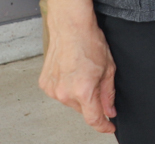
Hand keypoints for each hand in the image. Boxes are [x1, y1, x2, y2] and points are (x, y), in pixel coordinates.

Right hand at [39, 15, 116, 132]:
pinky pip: (60, 92)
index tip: (110, 127)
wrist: (70, 27)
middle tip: (98, 82)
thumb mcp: (109, 69)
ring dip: (79, 94)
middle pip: (82, 109)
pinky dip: (68, 87)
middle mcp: (65, 94)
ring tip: (84, 73)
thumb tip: (110, 111)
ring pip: (70, 101)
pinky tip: (73, 72)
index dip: (104, 126)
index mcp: (83, 91)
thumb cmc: (90, 43)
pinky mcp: (45, 83)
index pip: (94, 119)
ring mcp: (53, 89)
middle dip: (93, 102)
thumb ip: (108, 94)